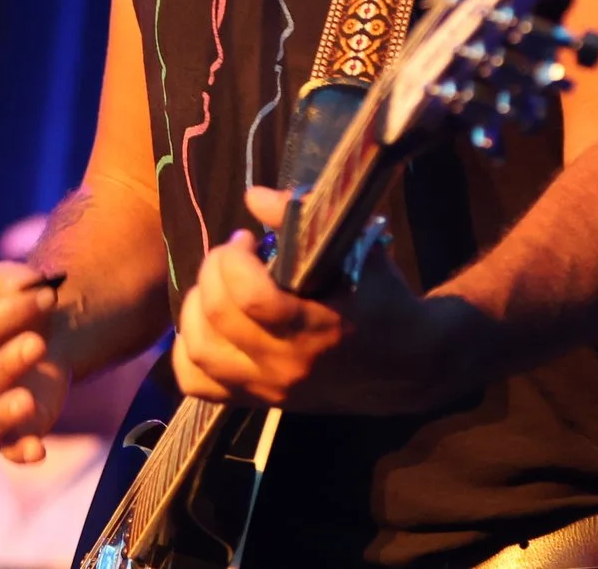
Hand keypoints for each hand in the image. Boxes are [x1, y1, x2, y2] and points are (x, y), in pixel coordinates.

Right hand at [0, 261, 69, 463]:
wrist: (43, 331)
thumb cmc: (17, 304)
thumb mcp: (12, 281)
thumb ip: (16, 281)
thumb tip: (32, 286)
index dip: (6, 314)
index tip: (48, 296)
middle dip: (7, 362)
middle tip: (38, 343)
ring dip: (4, 412)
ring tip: (28, 401)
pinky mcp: (14, 428)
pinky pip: (8, 449)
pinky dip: (21, 453)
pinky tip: (39, 450)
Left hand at [172, 188, 484, 413]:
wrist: (408, 366)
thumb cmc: (382, 299)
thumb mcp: (357, 250)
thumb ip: (304, 220)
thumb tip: (254, 196)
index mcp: (316, 328)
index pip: (250, 298)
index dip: (233, 259)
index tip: (245, 239)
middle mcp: (287, 365)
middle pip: (217, 319)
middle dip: (212, 272)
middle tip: (231, 255)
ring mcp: (269, 389)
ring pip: (198, 352)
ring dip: (195, 308)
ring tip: (216, 287)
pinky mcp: (258, 401)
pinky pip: (198, 384)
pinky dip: (188, 352)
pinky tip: (207, 324)